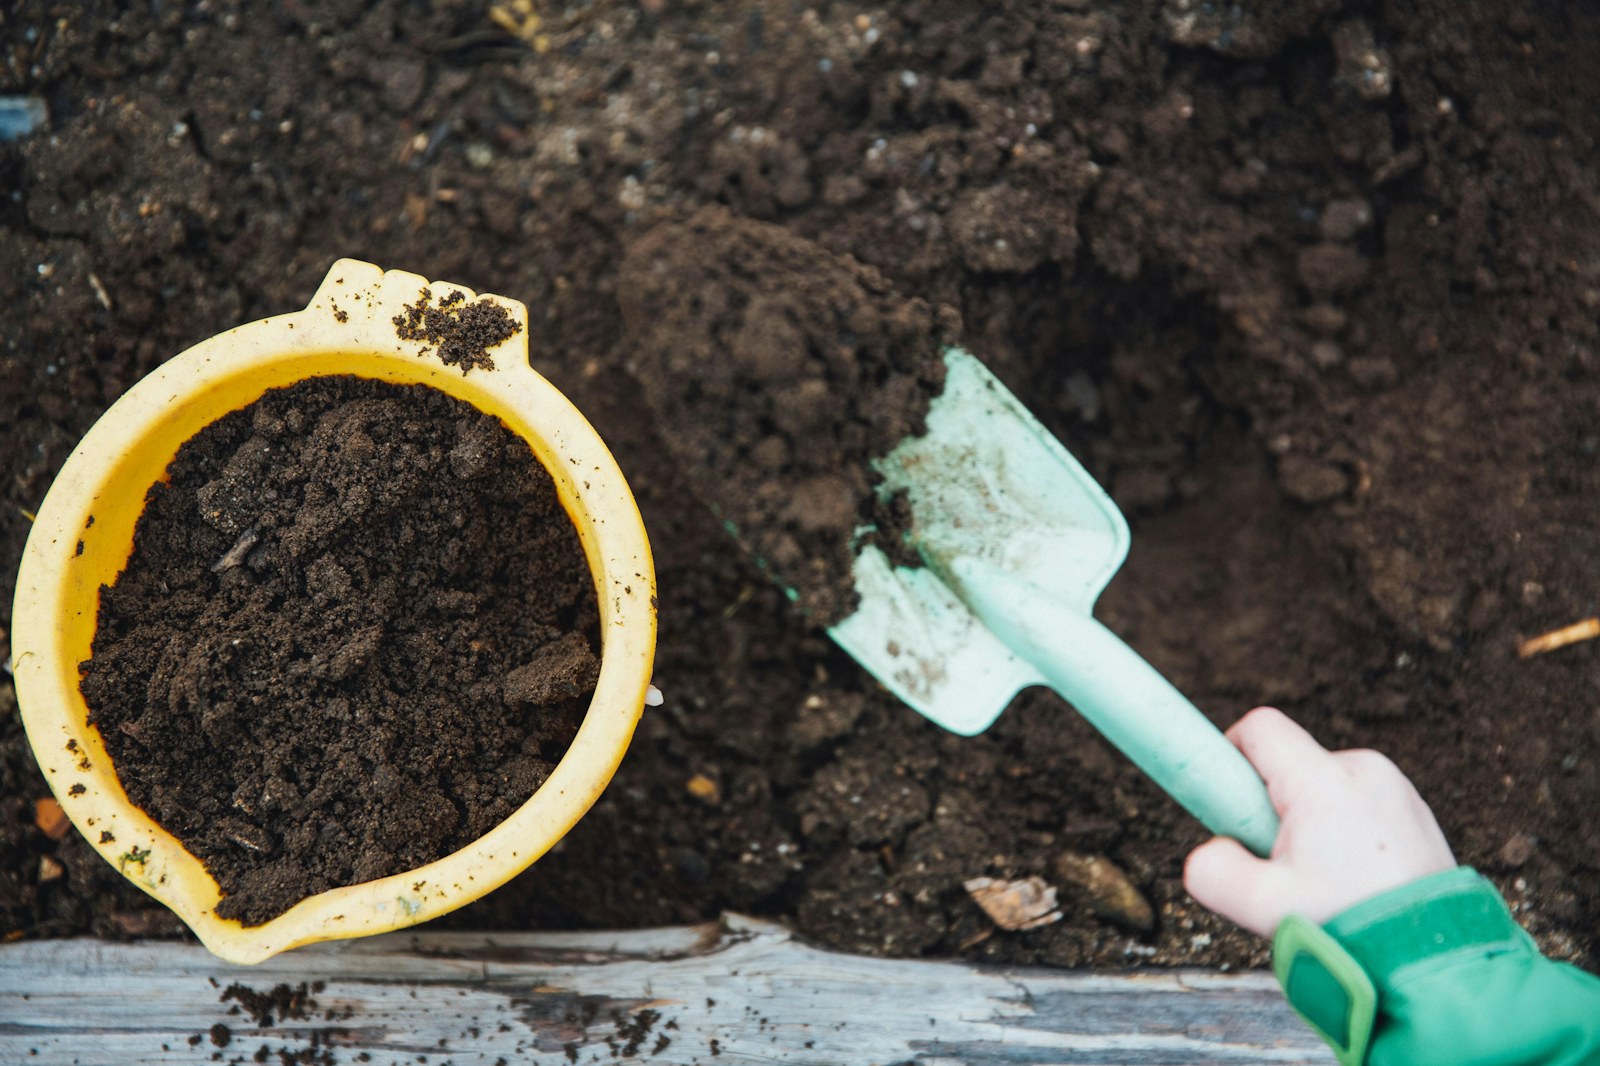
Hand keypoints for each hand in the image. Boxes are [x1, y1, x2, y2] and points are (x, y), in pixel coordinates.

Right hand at [1183, 706, 1456, 936]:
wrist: (1433, 959)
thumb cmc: (1350, 928)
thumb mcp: (1261, 907)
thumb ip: (1211, 871)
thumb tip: (1208, 852)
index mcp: (1323, 782)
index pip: (1260, 728)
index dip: (1230, 752)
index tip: (1227, 800)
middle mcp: (1363, 770)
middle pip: (1291, 763)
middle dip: (1272, 805)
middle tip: (1280, 863)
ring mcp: (1395, 788)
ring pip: (1324, 785)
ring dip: (1310, 821)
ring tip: (1324, 879)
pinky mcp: (1414, 809)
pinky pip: (1358, 802)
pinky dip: (1344, 830)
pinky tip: (1354, 879)